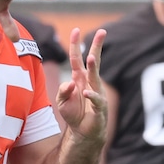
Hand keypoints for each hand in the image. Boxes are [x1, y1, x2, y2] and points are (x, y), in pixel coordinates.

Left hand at [55, 27, 107, 145]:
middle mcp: (89, 83)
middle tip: (102, 32)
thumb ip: (62, 90)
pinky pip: (96, 100)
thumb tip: (70, 83)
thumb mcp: (61, 101)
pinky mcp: (99, 107)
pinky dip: (92, 97)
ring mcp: (96, 93)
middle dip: (97, 46)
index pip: (77, 59)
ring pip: (95, 78)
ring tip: (91, 57)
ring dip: (93, 68)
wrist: (83, 132)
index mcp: (79, 78)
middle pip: (93, 62)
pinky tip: (86, 93)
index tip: (75, 30)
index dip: (75, 45)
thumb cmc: (73, 114)